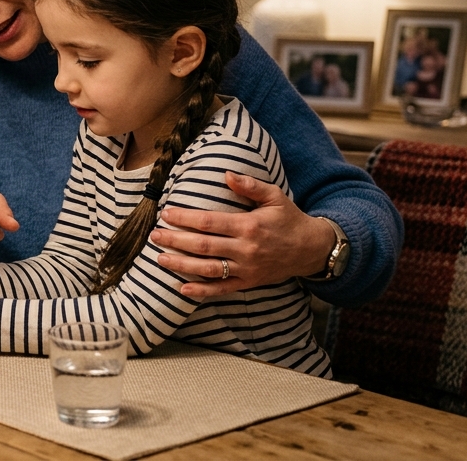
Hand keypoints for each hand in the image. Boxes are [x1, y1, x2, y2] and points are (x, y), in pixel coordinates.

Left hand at [150, 172, 336, 297]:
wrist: (312, 249)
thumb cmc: (289, 219)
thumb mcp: (275, 196)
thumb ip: (250, 185)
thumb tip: (225, 173)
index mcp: (249, 226)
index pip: (209, 222)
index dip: (185, 218)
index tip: (166, 213)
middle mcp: (246, 249)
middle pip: (203, 246)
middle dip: (175, 240)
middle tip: (154, 235)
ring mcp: (246, 269)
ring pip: (208, 269)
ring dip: (182, 265)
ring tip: (160, 259)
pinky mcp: (248, 283)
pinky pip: (222, 289)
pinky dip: (202, 292)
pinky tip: (183, 289)